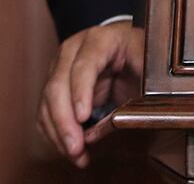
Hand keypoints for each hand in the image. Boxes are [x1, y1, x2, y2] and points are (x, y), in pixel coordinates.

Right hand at [37, 21, 144, 167]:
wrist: (124, 44)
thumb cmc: (136, 51)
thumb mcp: (147, 60)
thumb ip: (142, 81)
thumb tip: (131, 112)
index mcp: (99, 39)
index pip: (84, 65)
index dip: (81, 92)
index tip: (83, 117)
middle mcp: (72, 50)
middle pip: (57, 86)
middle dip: (64, 121)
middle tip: (76, 147)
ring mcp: (59, 67)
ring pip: (47, 103)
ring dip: (58, 133)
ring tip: (76, 154)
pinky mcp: (54, 86)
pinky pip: (46, 113)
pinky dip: (55, 133)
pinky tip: (69, 148)